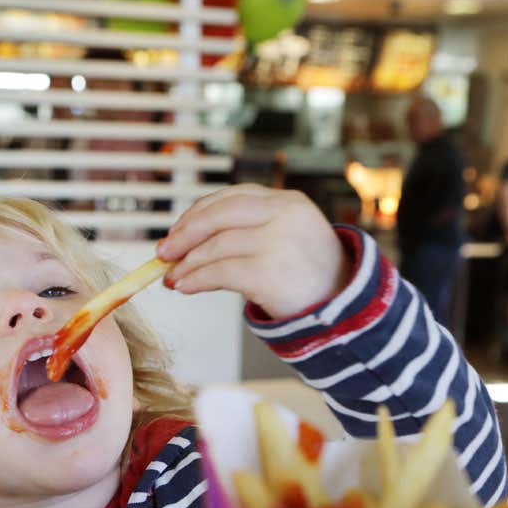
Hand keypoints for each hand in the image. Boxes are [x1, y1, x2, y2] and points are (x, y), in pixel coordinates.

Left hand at [156, 184, 352, 319]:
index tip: (177, 231)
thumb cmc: (310, 277)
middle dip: (184, 234)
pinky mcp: (269, 272)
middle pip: (218, 215)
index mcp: (287, 201)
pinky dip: (195, 280)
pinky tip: (185, 287)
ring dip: (186, 264)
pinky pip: (219, 272)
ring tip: (173, 278)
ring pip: (214, 246)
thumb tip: (188, 243)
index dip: (197, 213)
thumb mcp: (287, 238)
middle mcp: (283, 215)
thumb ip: (249, 231)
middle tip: (163, 253)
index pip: (231, 197)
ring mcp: (277, 241)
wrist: (344, 310)